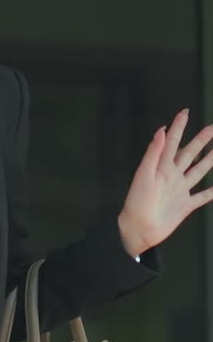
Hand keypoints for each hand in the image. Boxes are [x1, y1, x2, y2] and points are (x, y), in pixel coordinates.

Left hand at [118, 109, 212, 254]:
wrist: (139, 229)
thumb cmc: (137, 202)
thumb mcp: (144, 174)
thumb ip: (153, 152)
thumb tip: (161, 130)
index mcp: (161, 167)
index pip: (171, 141)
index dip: (178, 127)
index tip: (185, 112)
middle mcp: (172, 176)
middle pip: (190, 153)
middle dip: (201, 140)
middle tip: (212, 128)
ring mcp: (180, 190)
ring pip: (199, 171)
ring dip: (210, 160)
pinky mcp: (185, 205)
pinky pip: (203, 196)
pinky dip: (212, 192)